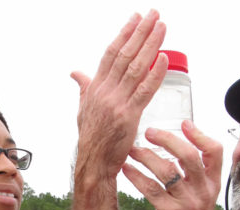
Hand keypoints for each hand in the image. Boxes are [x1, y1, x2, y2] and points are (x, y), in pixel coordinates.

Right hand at [71, 10, 166, 184]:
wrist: (93, 163)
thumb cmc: (91, 139)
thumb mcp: (82, 109)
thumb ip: (84, 88)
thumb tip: (76, 73)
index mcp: (95, 88)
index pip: (111, 53)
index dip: (124, 34)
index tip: (136, 18)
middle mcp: (105, 92)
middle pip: (125, 55)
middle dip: (141, 32)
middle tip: (154, 15)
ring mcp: (116, 103)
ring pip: (135, 68)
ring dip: (151, 45)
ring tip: (162, 28)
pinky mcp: (128, 117)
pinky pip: (144, 91)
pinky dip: (154, 74)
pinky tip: (163, 59)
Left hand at [123, 120, 222, 209]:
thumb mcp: (202, 195)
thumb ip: (196, 173)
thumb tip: (178, 145)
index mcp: (212, 183)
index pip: (214, 152)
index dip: (200, 135)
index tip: (184, 123)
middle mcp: (202, 191)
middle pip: (188, 156)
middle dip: (167, 139)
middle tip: (149, 132)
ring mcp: (187, 203)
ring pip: (166, 171)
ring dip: (146, 157)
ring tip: (132, 150)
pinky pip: (150, 189)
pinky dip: (136, 176)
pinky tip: (126, 169)